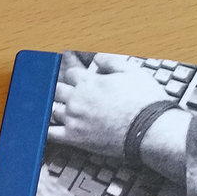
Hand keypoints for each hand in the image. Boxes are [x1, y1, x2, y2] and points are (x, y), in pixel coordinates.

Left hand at [47, 54, 173, 157]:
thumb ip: (111, 61)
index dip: (77, 77)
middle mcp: (77, 98)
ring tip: (65, 112)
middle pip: (58, 90)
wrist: (150, 130)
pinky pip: (50, 134)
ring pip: (53, 109)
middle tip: (73, 97)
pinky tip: (47, 129)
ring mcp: (73, 118)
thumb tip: (97, 56)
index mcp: (89, 81)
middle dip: (65, 92)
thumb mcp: (132, 71)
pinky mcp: (74, 138)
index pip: (71, 73)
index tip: (81, 82)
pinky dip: (46, 130)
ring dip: (58, 109)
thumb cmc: (145, 101)